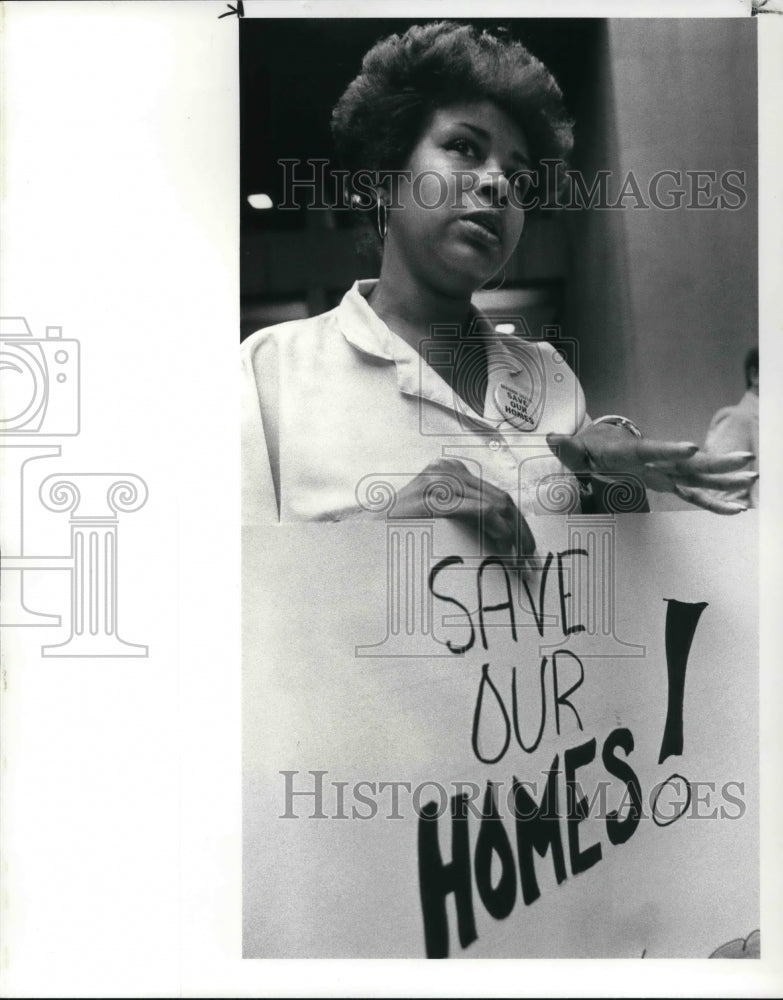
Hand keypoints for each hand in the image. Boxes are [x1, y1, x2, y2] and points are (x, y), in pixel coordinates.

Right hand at [384, 458, 535, 555]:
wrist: (366, 534)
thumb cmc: (401, 531)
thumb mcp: (435, 515)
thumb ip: (463, 513)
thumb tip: (506, 534)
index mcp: (449, 470)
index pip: (495, 493)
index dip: (517, 521)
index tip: (528, 546)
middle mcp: (447, 469)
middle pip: (501, 496)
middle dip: (521, 529)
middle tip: (532, 556)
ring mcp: (441, 480)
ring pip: (497, 502)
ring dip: (514, 532)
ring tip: (521, 556)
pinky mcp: (437, 496)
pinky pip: (482, 509)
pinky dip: (499, 527)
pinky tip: (504, 544)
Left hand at [547, 423, 756, 513]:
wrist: (600, 443)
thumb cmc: (588, 447)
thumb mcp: (575, 449)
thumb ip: (567, 447)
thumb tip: (552, 439)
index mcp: (633, 451)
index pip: (653, 450)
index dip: (670, 450)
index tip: (691, 447)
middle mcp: (655, 460)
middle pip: (689, 462)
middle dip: (717, 463)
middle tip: (746, 460)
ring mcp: (664, 471)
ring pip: (698, 476)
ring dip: (725, 479)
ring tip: (752, 478)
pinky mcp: (668, 481)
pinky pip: (694, 493)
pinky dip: (714, 500)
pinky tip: (736, 508)